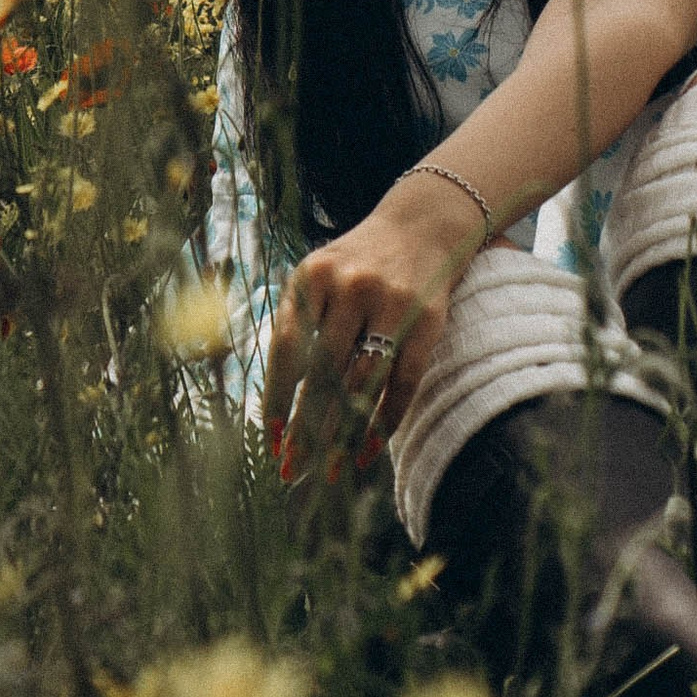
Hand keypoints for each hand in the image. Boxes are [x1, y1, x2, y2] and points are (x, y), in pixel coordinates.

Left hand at [263, 169, 493, 476]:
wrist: (422, 225)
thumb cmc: (356, 262)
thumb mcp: (317, 277)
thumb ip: (296, 323)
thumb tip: (275, 400)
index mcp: (312, 276)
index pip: (286, 346)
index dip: (276, 396)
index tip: (270, 438)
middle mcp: (350, 286)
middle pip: (323, 370)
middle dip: (306, 426)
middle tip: (292, 469)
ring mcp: (391, 302)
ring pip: (364, 382)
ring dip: (344, 433)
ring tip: (329, 471)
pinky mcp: (426, 320)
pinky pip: (404, 381)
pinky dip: (386, 421)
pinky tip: (368, 450)